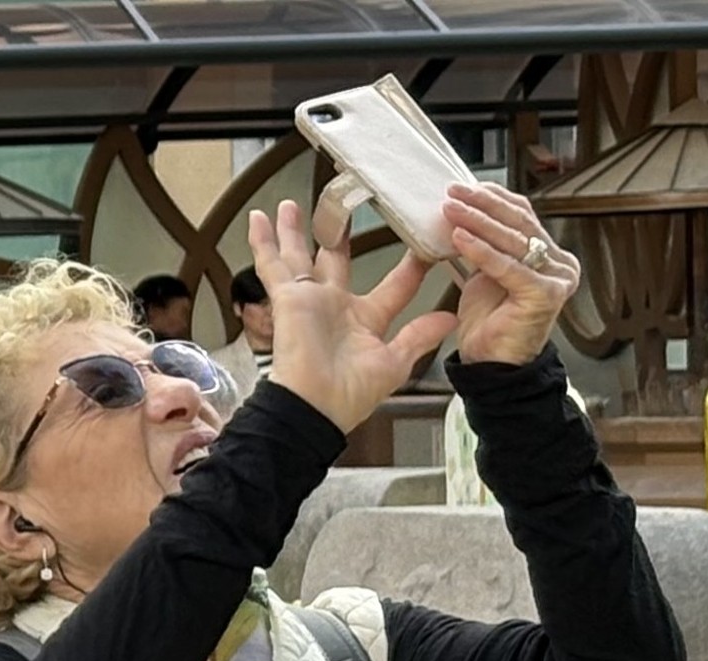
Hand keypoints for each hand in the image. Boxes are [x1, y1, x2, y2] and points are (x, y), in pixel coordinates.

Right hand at [249, 200, 457, 433]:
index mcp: (366, 322)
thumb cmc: (350, 395)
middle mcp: (336, 307)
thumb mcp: (393, 364)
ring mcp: (310, 301)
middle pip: (336, 262)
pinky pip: (272, 266)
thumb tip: (449, 320)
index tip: (426, 245)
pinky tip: (259, 219)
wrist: (314, 407)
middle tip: (343, 208)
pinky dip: (264, 243)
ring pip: (300, 256)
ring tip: (291, 205)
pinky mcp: (287, 299)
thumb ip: (419, 337)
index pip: (394, 286)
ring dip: (294, 232)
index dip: (410, 267)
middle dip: (338, 236)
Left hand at [443, 183, 580, 365]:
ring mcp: (556, 279)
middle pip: (519, 223)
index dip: (493, 198)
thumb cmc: (489, 322)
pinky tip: (460, 238)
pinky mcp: (545, 295)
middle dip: (483, 205)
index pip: (522, 214)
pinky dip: (482, 251)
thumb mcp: (486, 270)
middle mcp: (559, 264)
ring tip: (451, 210)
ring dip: (478, 222)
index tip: (465, 187)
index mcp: (549, 254)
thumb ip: (485, 241)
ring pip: (513, 241)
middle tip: (454, 193)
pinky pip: (508, 267)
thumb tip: (464, 207)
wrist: (492, 364)